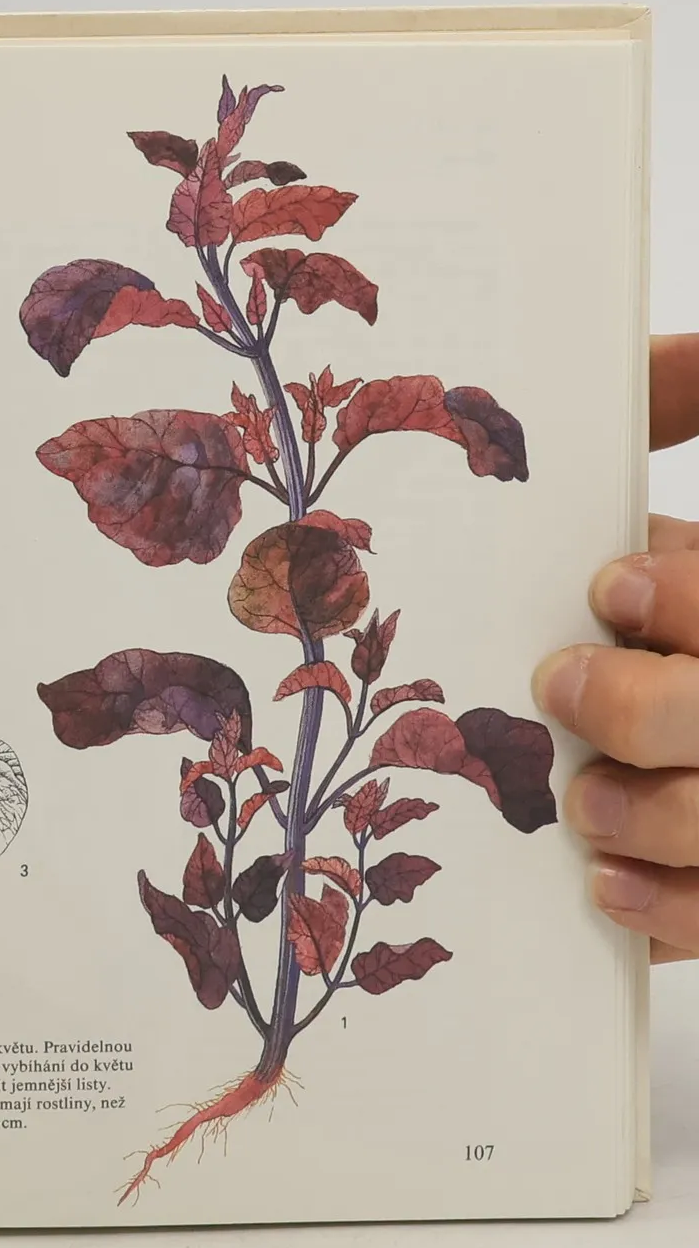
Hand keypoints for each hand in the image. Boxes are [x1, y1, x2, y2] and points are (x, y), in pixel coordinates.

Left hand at [536, 333, 698, 958]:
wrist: (667, 708)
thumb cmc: (678, 610)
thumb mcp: (688, 530)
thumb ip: (674, 417)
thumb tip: (680, 340)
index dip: (692, 595)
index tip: (610, 583)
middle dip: (653, 707)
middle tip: (561, 686)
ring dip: (660, 816)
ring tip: (581, 801)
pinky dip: (666, 907)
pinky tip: (599, 882)